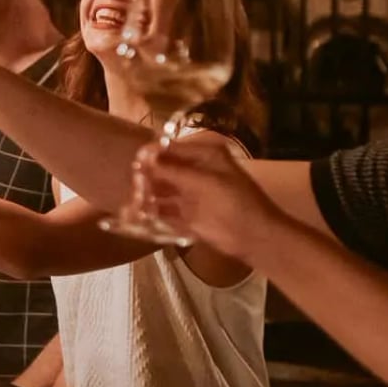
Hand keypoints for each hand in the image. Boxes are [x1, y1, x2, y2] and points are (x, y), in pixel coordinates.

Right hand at [135, 137, 279, 258]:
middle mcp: (195, 171)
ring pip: (161, 190)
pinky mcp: (186, 215)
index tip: (133, 161)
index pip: (171, 149)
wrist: (255, 237)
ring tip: (132, 201)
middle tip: (132, 184)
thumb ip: (173, 170)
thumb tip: (143, 158)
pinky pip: (163, 211)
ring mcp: (190, 194)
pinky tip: (136, 216)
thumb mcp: (205, 182)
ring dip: (146, 195)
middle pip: (162, 169)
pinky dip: (151, 213)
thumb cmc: (236, 203)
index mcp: (204, 156)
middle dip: (146, 176)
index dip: (152, 154)